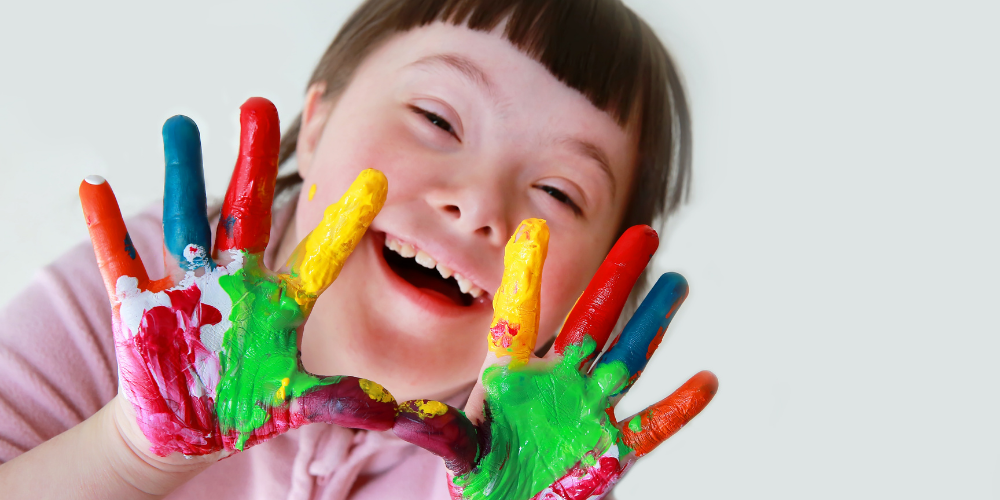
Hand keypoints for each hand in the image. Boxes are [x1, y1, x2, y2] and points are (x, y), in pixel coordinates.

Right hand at [79, 97, 396, 458]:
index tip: (375, 180)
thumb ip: (340, 399)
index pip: (320, 256)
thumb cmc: (246, 403)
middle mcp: (238, 280)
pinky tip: (95, 187)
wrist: (188, 423)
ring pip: (185, 219)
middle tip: (257, 106)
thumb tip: (396, 409)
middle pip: (248, 213)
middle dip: (252, 163)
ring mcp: (189, 286)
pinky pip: (122, 260)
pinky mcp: (141, 304)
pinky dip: (107, 227)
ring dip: (180, 173)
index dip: (345, 223)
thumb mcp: (295, 400)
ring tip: (180, 122)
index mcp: (281, 302)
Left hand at [392, 220, 717, 498]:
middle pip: (593, 319)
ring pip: (629, 357)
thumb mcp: (459, 448)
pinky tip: (706, 381)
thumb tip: (391, 411)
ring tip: (678, 283)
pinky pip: (651, 426)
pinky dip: (678, 407)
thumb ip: (436, 429)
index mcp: (514, 374)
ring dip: (654, 323)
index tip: (533, 230)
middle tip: (643, 233)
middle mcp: (558, 380)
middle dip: (617, 277)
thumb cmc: (482, 474)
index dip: (527, 276)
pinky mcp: (612, 447)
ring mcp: (589, 409)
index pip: (521, 316)